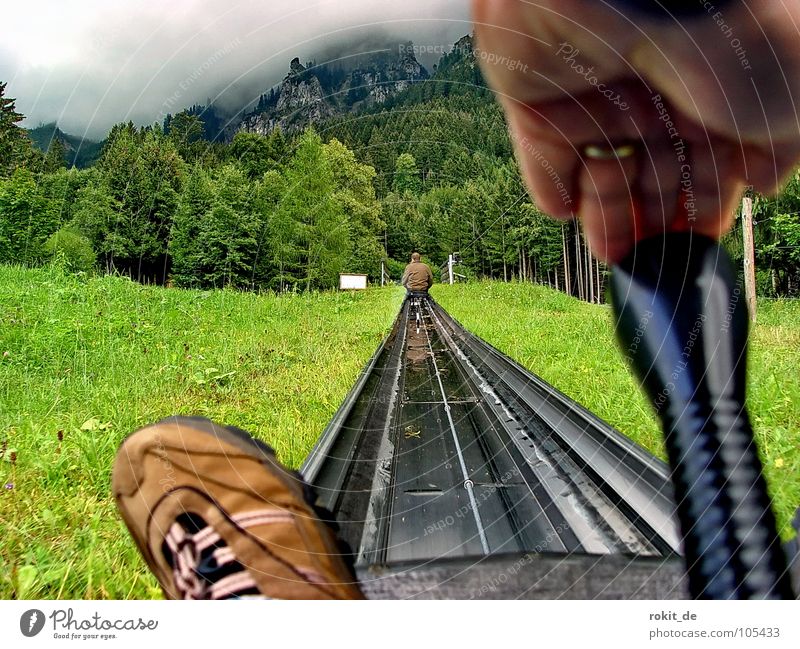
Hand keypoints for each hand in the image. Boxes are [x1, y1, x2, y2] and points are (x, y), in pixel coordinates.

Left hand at [472, 0, 799, 261]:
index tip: (698, 245)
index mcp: (708, 89)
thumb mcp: (781, 87)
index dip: (705, 207)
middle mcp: (650, 94)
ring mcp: (591, 98)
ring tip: (615, 254)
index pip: (707, 164)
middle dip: (656, 220)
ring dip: (609, 219)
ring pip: (602, 177)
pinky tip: (569, 213)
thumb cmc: (707, 25)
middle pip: (653, 175)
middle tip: (654, 261)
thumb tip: (767, 181)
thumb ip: (780, 142)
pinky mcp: (536, 104)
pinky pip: (545, 163)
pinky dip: (558, 192)